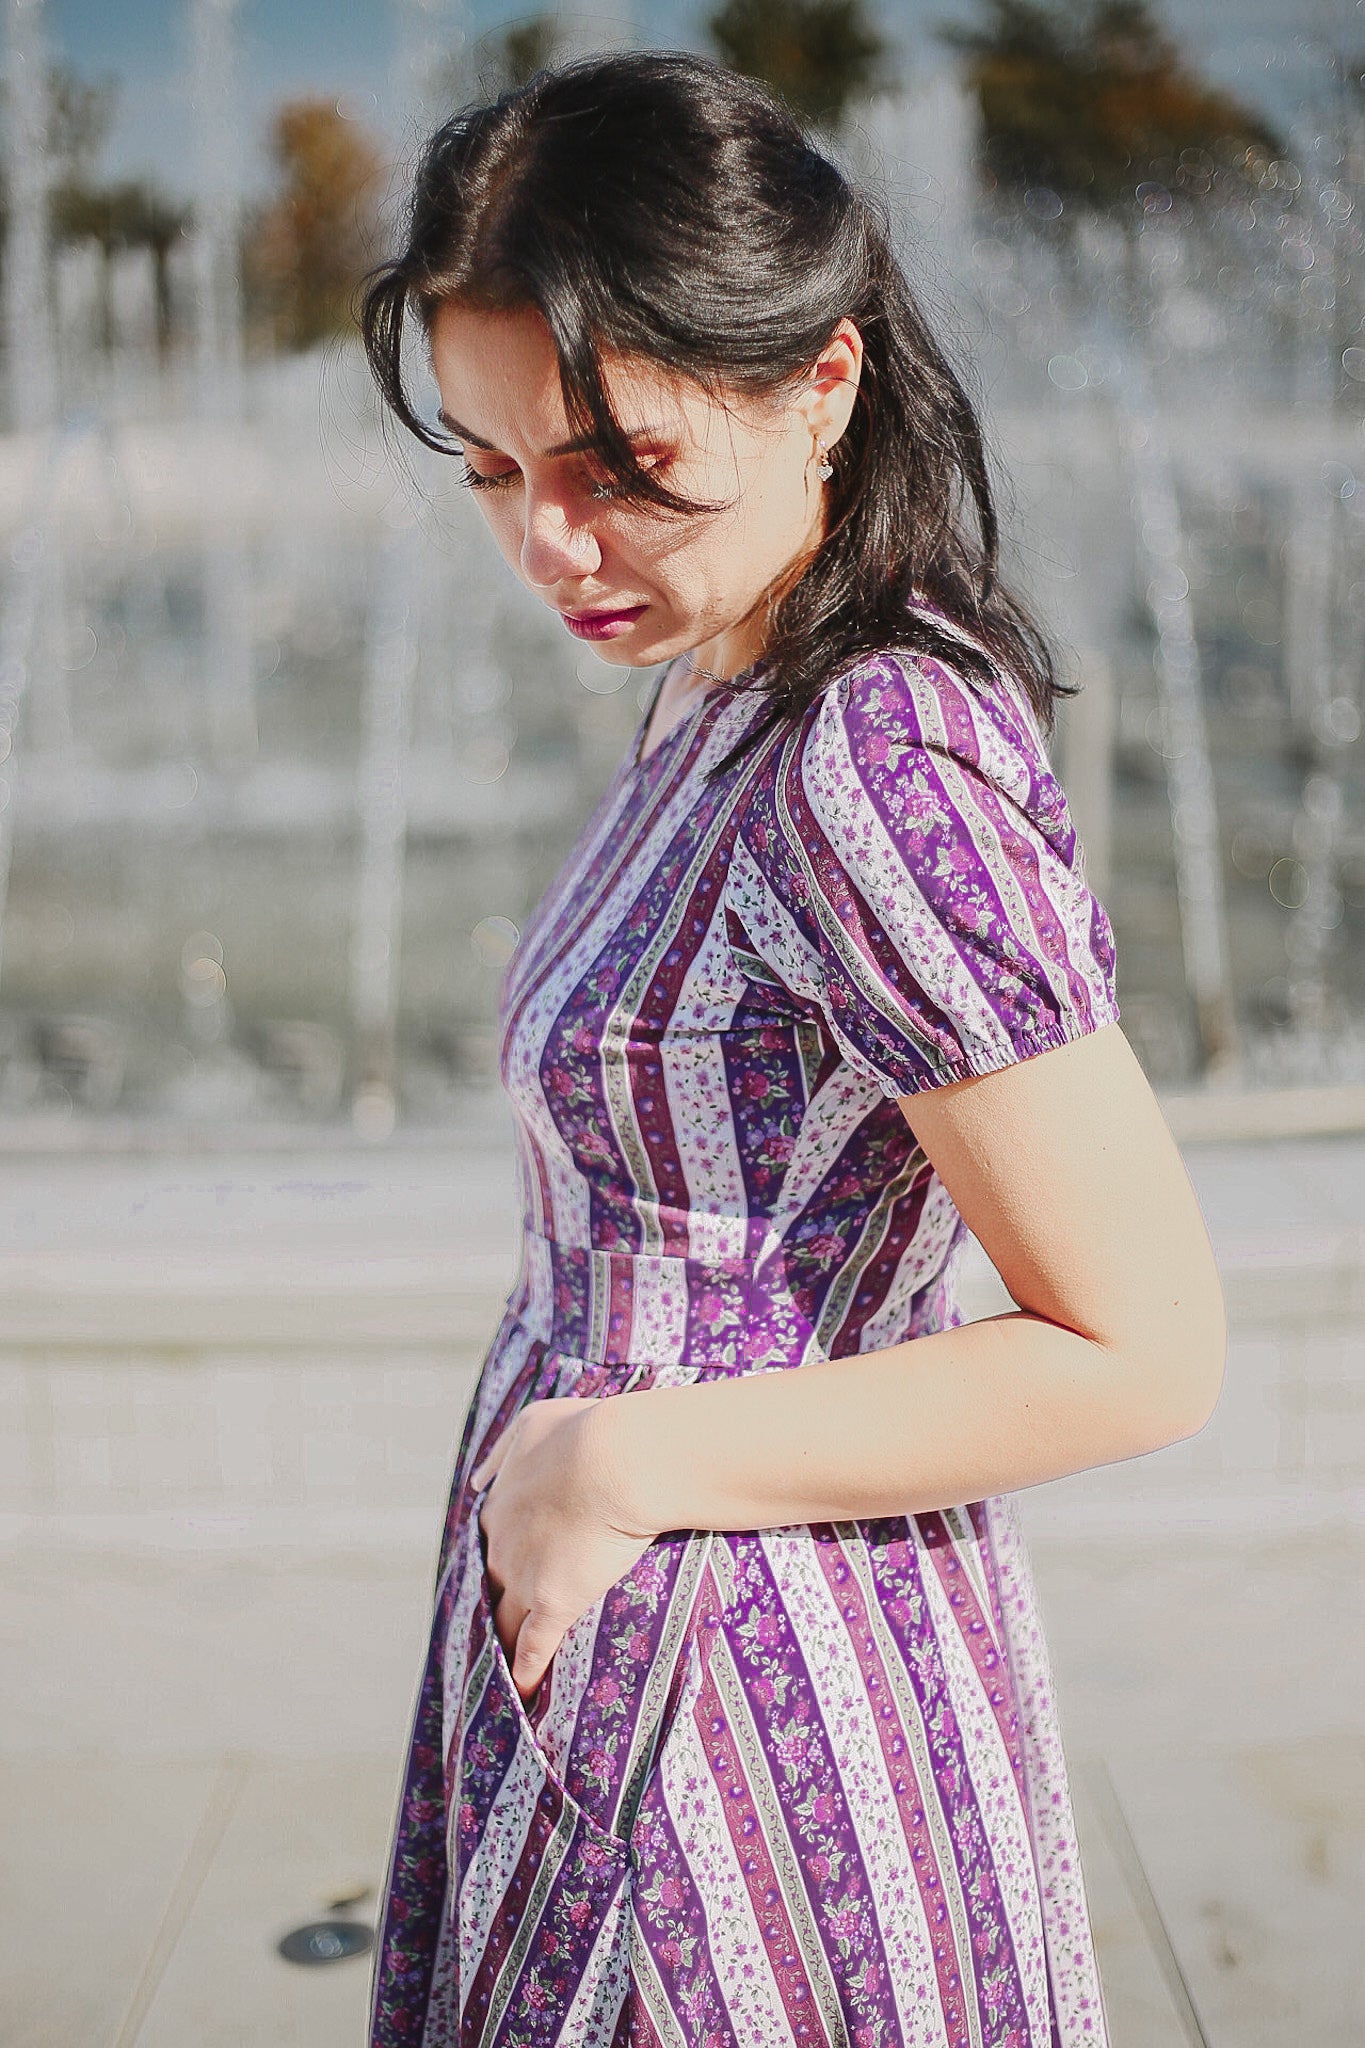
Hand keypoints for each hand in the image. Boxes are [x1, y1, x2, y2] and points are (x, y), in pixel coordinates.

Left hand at [469, 1395, 658, 1704]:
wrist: (613, 1459)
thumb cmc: (583, 1432)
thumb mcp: (532, 1423)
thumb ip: (504, 1450)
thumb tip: (478, 1477)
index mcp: (499, 1505)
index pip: (493, 1543)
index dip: (503, 1559)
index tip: (508, 1571)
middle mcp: (502, 1546)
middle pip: (494, 1585)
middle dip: (498, 1603)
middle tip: (501, 1624)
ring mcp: (524, 1578)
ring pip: (505, 1620)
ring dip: (504, 1643)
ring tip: (505, 1668)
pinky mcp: (552, 1603)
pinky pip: (533, 1648)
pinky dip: (526, 1671)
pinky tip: (525, 1695)